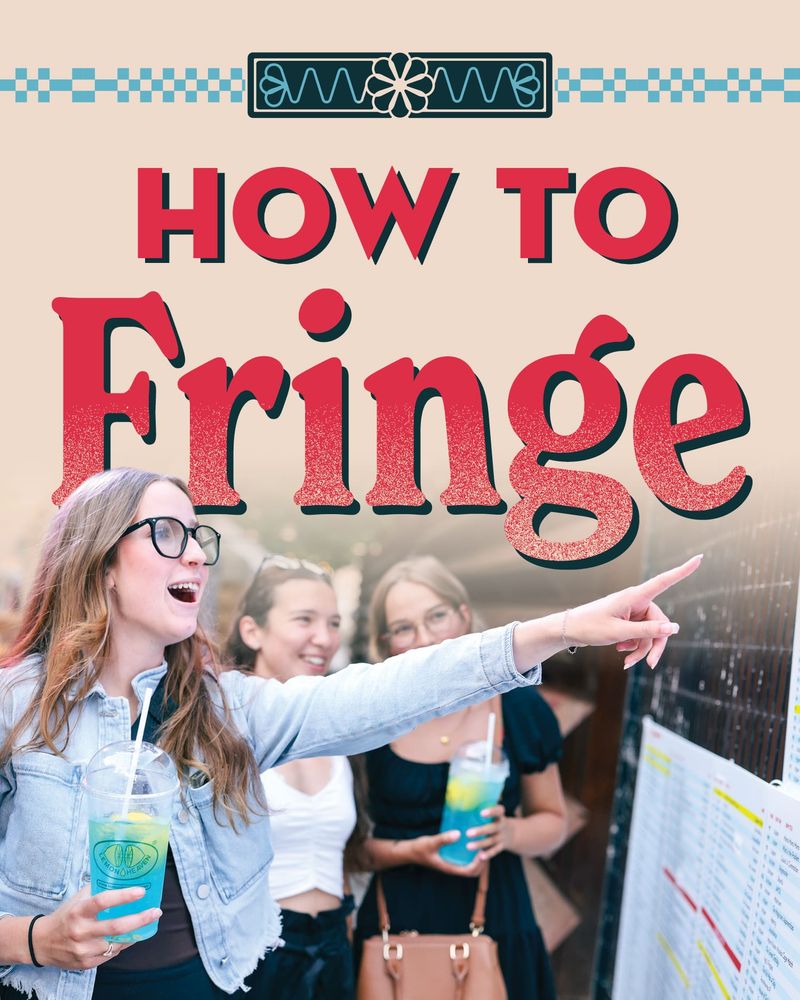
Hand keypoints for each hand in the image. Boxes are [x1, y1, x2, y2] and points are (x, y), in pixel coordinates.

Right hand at [34, 886, 161, 969]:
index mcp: (78, 911)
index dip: (123, 896)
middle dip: (140, 919)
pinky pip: (111, 954)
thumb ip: (97, 889)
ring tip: (146, 923)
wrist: (42, 943)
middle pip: (116, 927)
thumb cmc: (65, 916)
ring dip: (134, 933)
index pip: (102, 901)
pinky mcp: (86, 964)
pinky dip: (122, 945)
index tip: (141, 891)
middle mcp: (80, 931)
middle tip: (155, 911)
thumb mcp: (77, 899)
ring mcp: (83, 950)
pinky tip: (128, 936)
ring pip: (117, 943)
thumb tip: (121, 875)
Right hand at [407, 830, 485, 877]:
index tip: (482, 851)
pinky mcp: (450, 856)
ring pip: (470, 863)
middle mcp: (453, 866)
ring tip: (481, 842)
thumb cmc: (420, 849)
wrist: (410, 851)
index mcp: (450, 868)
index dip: (479, 864)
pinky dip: (470, 851)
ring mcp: (452, 862)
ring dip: (478, 856)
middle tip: (486, 845)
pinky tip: (471, 838)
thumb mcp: (431, 843)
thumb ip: (443, 839)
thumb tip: (458, 834)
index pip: (469, 871)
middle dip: (482, 860)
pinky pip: (464, 857)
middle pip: (473, 870)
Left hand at [465, 805, 513, 860]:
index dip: (492, 811)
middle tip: (468, 833)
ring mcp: (502, 837)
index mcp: (500, 815)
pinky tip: (480, 857)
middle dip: (481, 831)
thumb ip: (481, 809)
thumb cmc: (495, 820)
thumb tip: (461, 803)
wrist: (513, 833)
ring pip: (492, 840)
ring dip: (480, 844)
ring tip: (468, 846)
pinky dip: (488, 854)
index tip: (481, 813)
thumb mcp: (493, 813)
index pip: (499, 811)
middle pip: (493, 828)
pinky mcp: (501, 846)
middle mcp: (502, 826)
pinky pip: (495, 851)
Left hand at [566, 554, 701, 668]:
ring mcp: (633, 611)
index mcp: (634, 596)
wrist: (570, 630)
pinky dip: (635, 647)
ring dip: (642, 649)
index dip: (683, 571)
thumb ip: (647, 631)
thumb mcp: (619, 632)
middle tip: (650, 665)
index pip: (664, 581)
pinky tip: (622, 654)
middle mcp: (636, 601)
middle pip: (660, 623)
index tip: (700, 558)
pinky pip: (641, 635)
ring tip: (627, 663)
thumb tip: (674, 629)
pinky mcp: (629, 620)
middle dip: (655, 644)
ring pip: (651, 633)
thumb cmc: (591, 626)